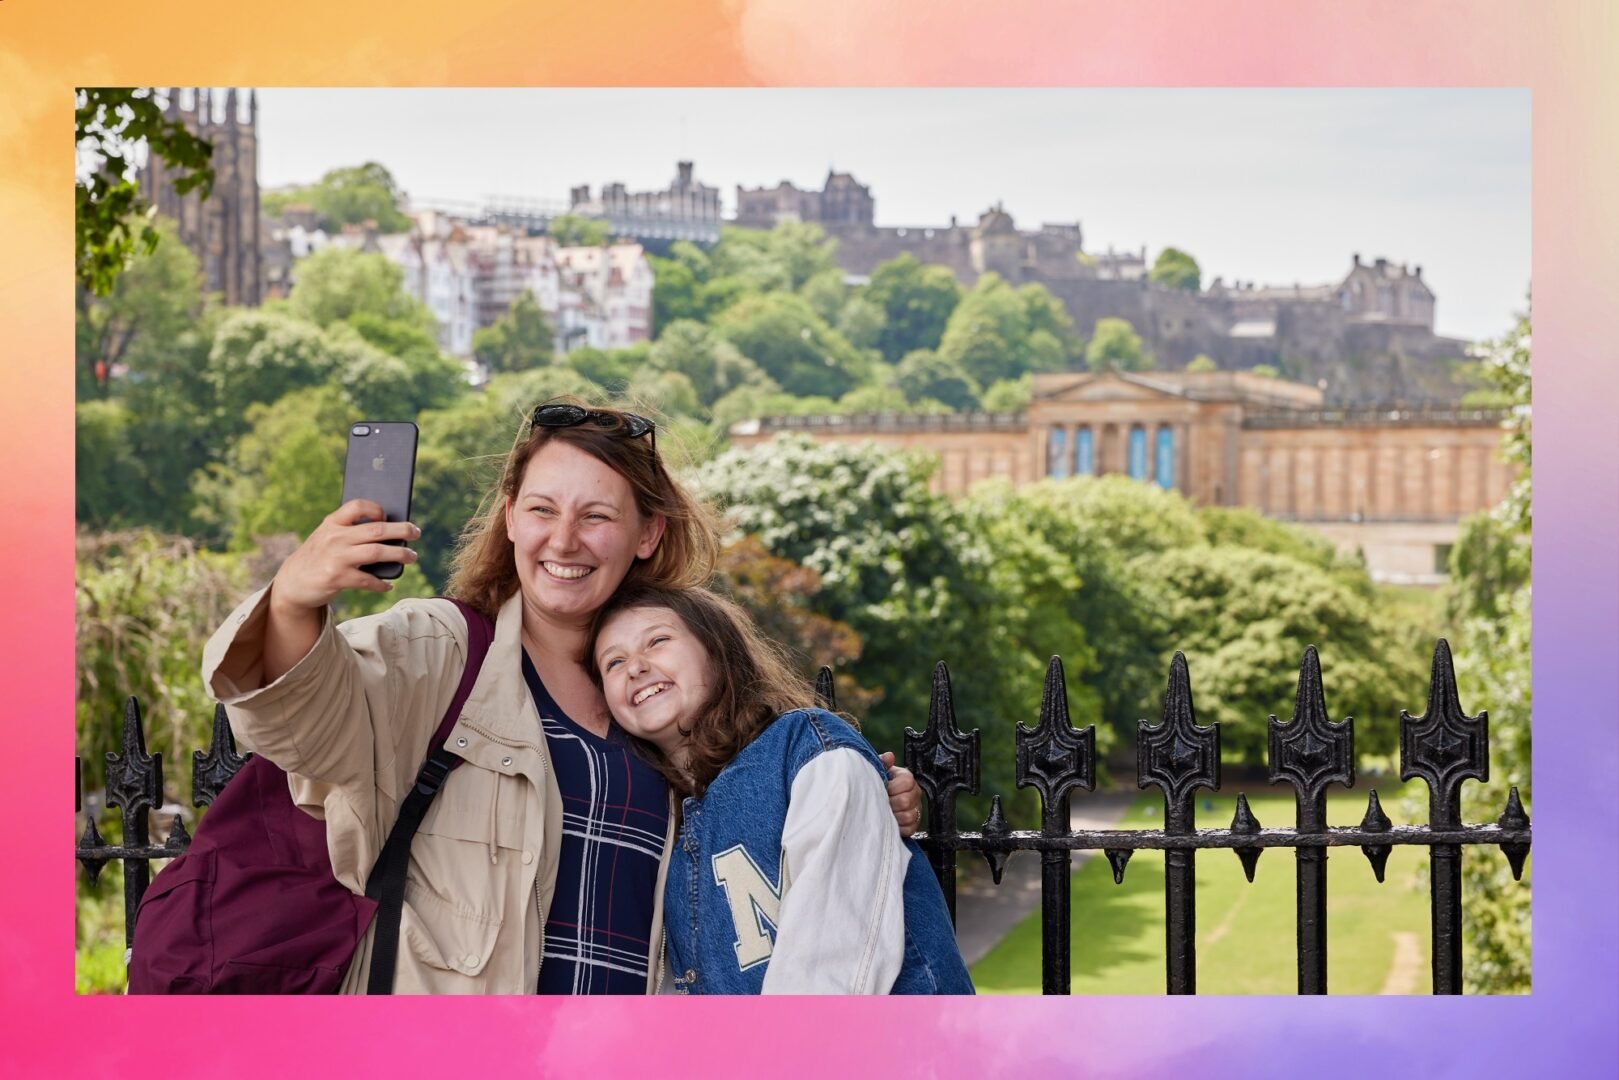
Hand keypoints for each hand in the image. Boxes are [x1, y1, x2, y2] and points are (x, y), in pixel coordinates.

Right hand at [269, 499, 419, 612]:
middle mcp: (335, 538)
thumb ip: (349, 532)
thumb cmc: (318, 557)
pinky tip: (388, 585)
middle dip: (401, 530)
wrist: (292, 583)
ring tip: (412, 557)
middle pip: (376, 530)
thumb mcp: (327, 537)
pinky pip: (367, 580)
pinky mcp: (337, 578)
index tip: (387, 515)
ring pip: (377, 552)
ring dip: (399, 554)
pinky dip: (381, 583)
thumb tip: (389, 531)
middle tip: (416, 532)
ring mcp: (336, 558)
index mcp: (332, 523)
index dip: (376, 508)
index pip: (357, 506)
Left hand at [882, 751, 923, 837]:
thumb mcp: (879, 771)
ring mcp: (916, 809)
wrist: (877, 800)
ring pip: (908, 816)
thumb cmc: (879, 784)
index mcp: (907, 778)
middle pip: (906, 801)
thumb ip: (882, 763)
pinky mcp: (913, 825)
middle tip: (882, 802)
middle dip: (891, 803)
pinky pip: (909, 828)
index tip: (884, 789)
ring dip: (894, 816)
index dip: (892, 787)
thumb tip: (889, 756)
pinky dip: (898, 827)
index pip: (907, 782)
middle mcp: (915, 793)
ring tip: (886, 812)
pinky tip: (891, 821)